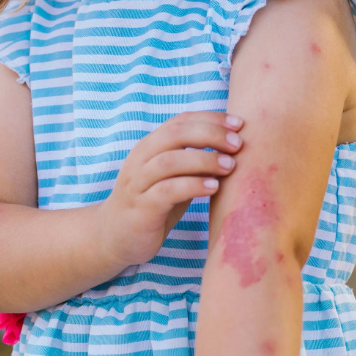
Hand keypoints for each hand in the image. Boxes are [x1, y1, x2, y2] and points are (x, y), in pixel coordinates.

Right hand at [103, 112, 242, 267]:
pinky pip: (166, 191)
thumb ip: (194, 161)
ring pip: (170, 161)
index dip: (211, 119)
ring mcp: (138, 183)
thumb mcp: (173, 177)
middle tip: (237, 144)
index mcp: (150, 146)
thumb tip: (234, 148)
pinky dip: (192, 186)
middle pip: (175, 134)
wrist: (115, 237)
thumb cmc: (152, 203)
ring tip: (230, 166)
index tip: (239, 124)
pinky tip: (213, 187)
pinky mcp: (141, 208)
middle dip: (210, 134)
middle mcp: (141, 159)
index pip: (181, 121)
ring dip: (204, 160)